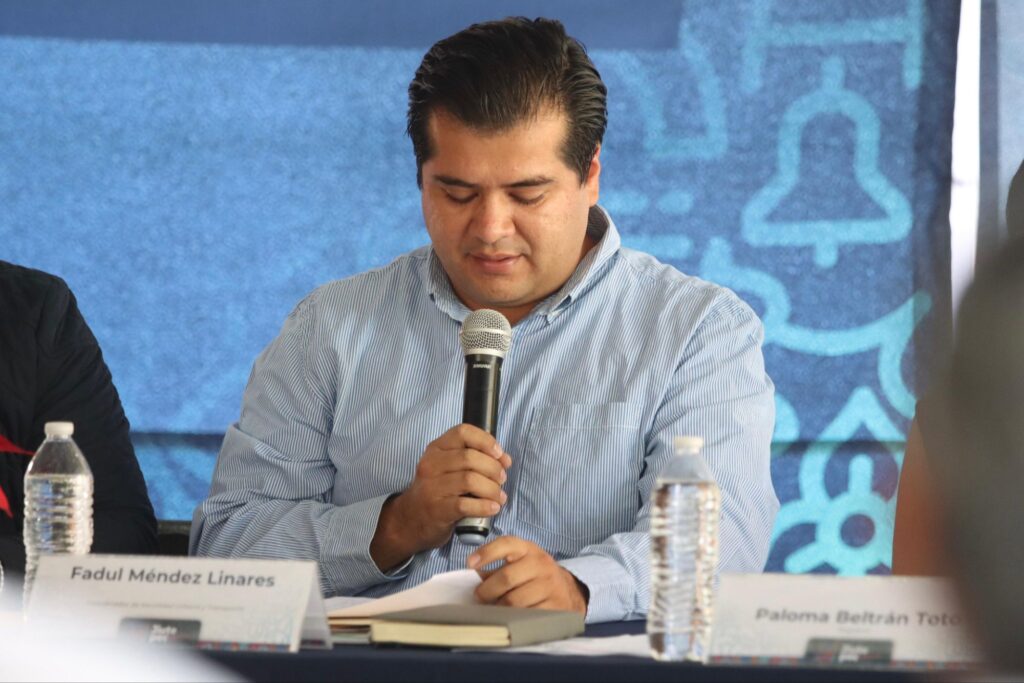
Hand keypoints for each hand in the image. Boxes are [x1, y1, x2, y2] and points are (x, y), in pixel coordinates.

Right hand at [371, 424, 511, 570]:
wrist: (411, 520)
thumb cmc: (437, 490)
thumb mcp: (448, 468)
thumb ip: (475, 459)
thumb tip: (505, 460)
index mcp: (436, 449)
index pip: (463, 432)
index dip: (486, 440)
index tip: (499, 454)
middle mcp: (431, 464)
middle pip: (470, 457)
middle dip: (493, 468)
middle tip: (502, 479)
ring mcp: (432, 487)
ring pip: (470, 480)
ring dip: (492, 489)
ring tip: (499, 497)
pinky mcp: (437, 509)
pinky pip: (465, 504)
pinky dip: (485, 506)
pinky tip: (493, 508)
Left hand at [469, 536, 588, 614]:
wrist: (568, 591)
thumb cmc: (534, 576)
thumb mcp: (519, 564)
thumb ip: (496, 569)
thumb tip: (473, 579)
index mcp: (528, 549)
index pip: (506, 544)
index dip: (486, 552)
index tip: (470, 564)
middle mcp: (541, 564)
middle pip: (506, 577)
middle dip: (487, 590)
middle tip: (480, 596)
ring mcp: (550, 585)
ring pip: (515, 600)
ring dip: (499, 607)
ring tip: (495, 608)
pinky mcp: (555, 606)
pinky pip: (527, 615)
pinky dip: (514, 618)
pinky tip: (511, 616)